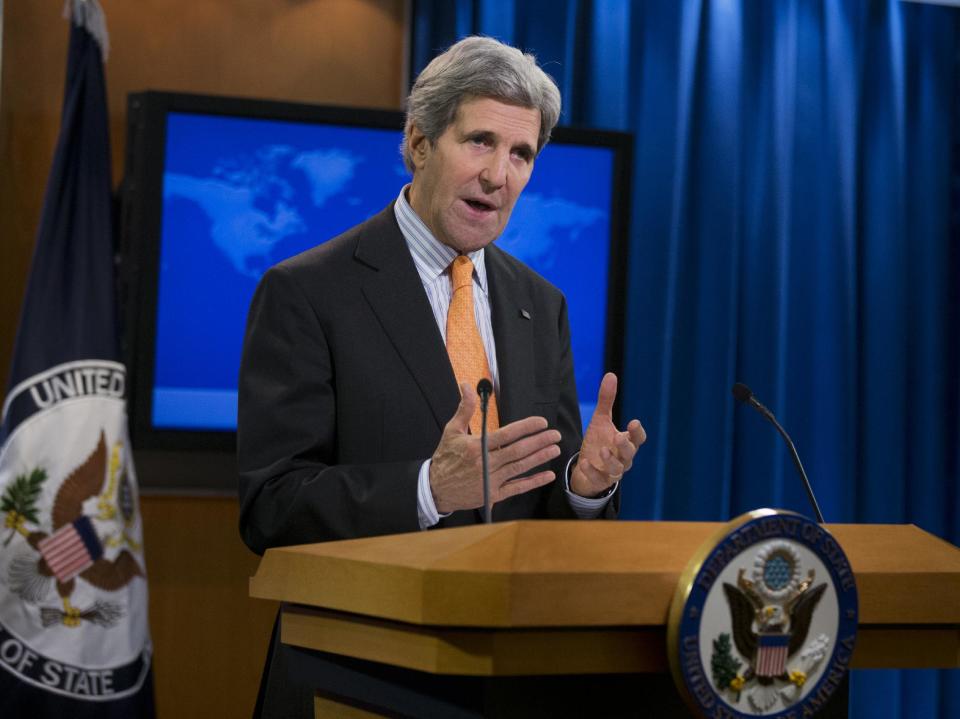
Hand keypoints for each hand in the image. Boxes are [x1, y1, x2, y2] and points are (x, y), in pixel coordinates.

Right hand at [430, 383, 561, 513]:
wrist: (436, 489)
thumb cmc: (445, 458)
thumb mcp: (451, 431)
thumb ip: (464, 408)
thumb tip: (467, 385)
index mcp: (476, 447)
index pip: (506, 434)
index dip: (526, 427)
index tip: (541, 422)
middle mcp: (485, 463)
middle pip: (517, 451)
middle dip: (539, 441)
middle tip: (555, 435)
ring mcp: (490, 480)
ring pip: (520, 468)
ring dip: (540, 458)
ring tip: (555, 449)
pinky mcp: (493, 494)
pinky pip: (517, 488)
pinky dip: (533, 482)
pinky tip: (548, 475)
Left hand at [570, 372, 645, 497]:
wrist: (585, 468)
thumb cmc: (598, 441)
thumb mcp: (600, 420)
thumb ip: (606, 400)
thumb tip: (611, 375)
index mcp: (626, 442)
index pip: (638, 438)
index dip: (637, 432)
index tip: (634, 422)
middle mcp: (623, 458)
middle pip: (630, 454)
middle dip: (625, 446)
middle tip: (617, 437)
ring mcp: (612, 471)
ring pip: (617, 469)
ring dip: (611, 460)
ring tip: (603, 450)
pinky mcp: (600, 481)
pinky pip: (598, 478)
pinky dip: (592, 471)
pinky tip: (584, 463)